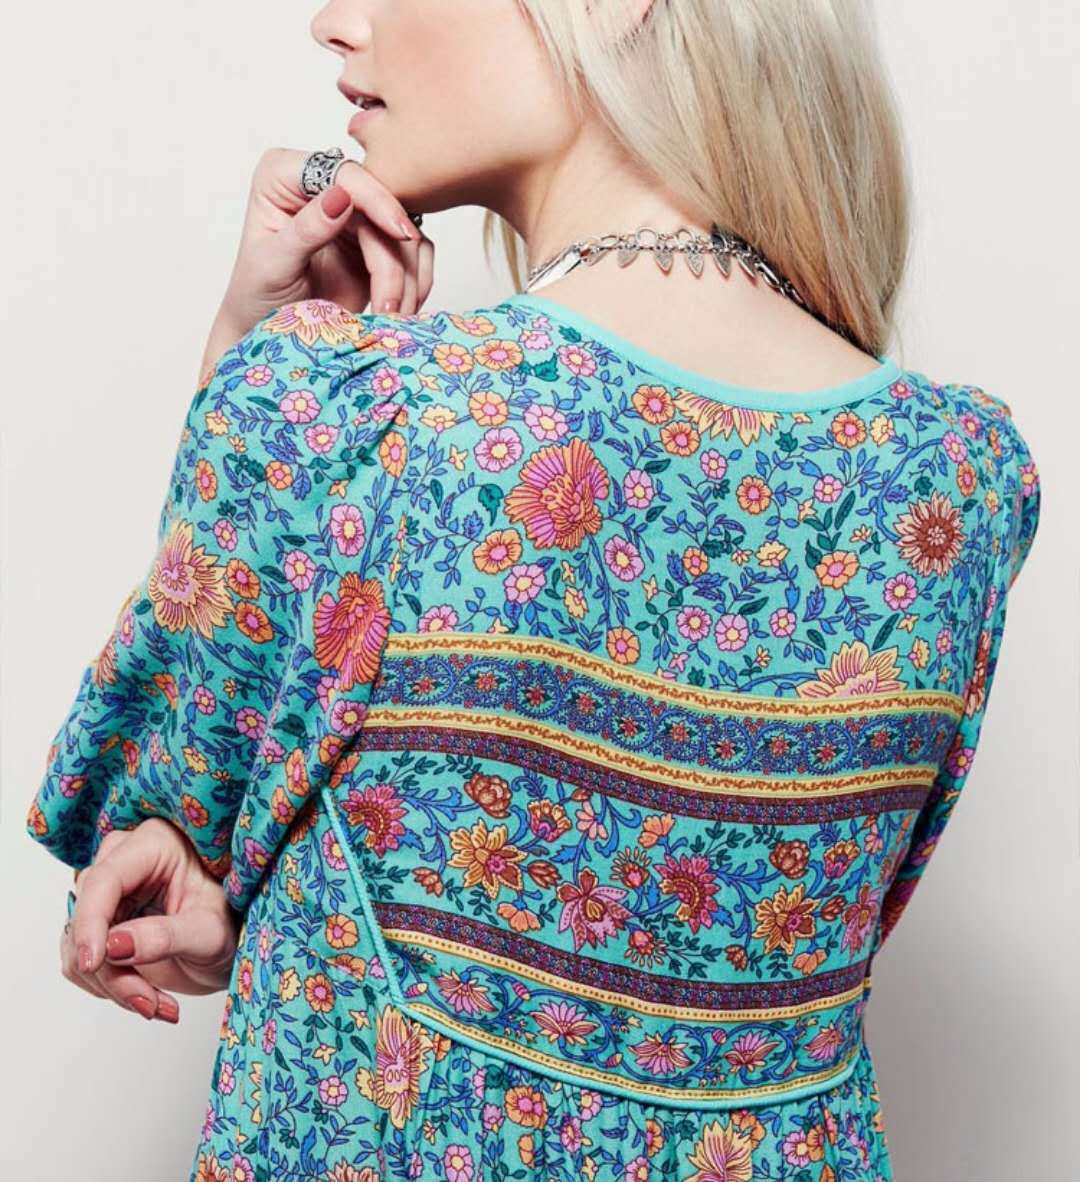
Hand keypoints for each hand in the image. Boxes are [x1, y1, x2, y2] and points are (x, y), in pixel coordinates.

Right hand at [62, 818, 243, 1023]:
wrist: (233, 946)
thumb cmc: (233, 923)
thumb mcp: (210, 932)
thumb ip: (166, 936)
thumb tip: (113, 945)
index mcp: (155, 844)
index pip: (105, 879)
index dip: (91, 921)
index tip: (94, 962)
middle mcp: (123, 862)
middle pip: (87, 916)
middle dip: (112, 969)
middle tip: (151, 1003)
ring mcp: (107, 895)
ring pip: (78, 946)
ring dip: (113, 986)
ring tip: (158, 1005)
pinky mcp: (99, 925)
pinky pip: (81, 962)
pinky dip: (109, 989)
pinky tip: (147, 998)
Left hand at [212, 147, 433, 345]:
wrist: (271, 332)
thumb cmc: (256, 297)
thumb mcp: (273, 265)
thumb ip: (306, 230)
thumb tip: (341, 197)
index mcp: (284, 176)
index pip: (341, 173)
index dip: (377, 200)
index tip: (400, 235)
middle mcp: (322, 187)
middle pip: (381, 205)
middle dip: (393, 257)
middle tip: (391, 304)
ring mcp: (352, 214)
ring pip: (402, 233)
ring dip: (405, 278)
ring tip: (389, 317)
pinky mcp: (375, 243)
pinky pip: (411, 253)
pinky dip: (414, 283)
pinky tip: (400, 310)